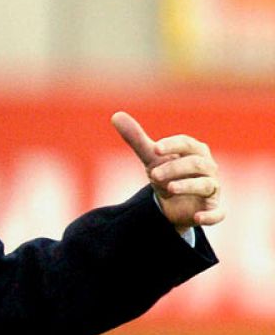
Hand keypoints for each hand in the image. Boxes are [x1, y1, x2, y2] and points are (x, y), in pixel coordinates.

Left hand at [111, 111, 224, 233]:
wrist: (173, 202)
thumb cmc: (166, 173)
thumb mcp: (150, 157)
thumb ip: (136, 138)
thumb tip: (115, 116)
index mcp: (195, 151)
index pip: (187, 143)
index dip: (173, 145)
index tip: (155, 149)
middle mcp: (208, 167)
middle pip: (196, 163)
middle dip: (175, 168)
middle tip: (153, 175)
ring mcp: (212, 188)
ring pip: (206, 184)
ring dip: (188, 186)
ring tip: (168, 189)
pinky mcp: (213, 208)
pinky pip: (218, 213)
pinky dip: (211, 216)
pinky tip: (197, 219)